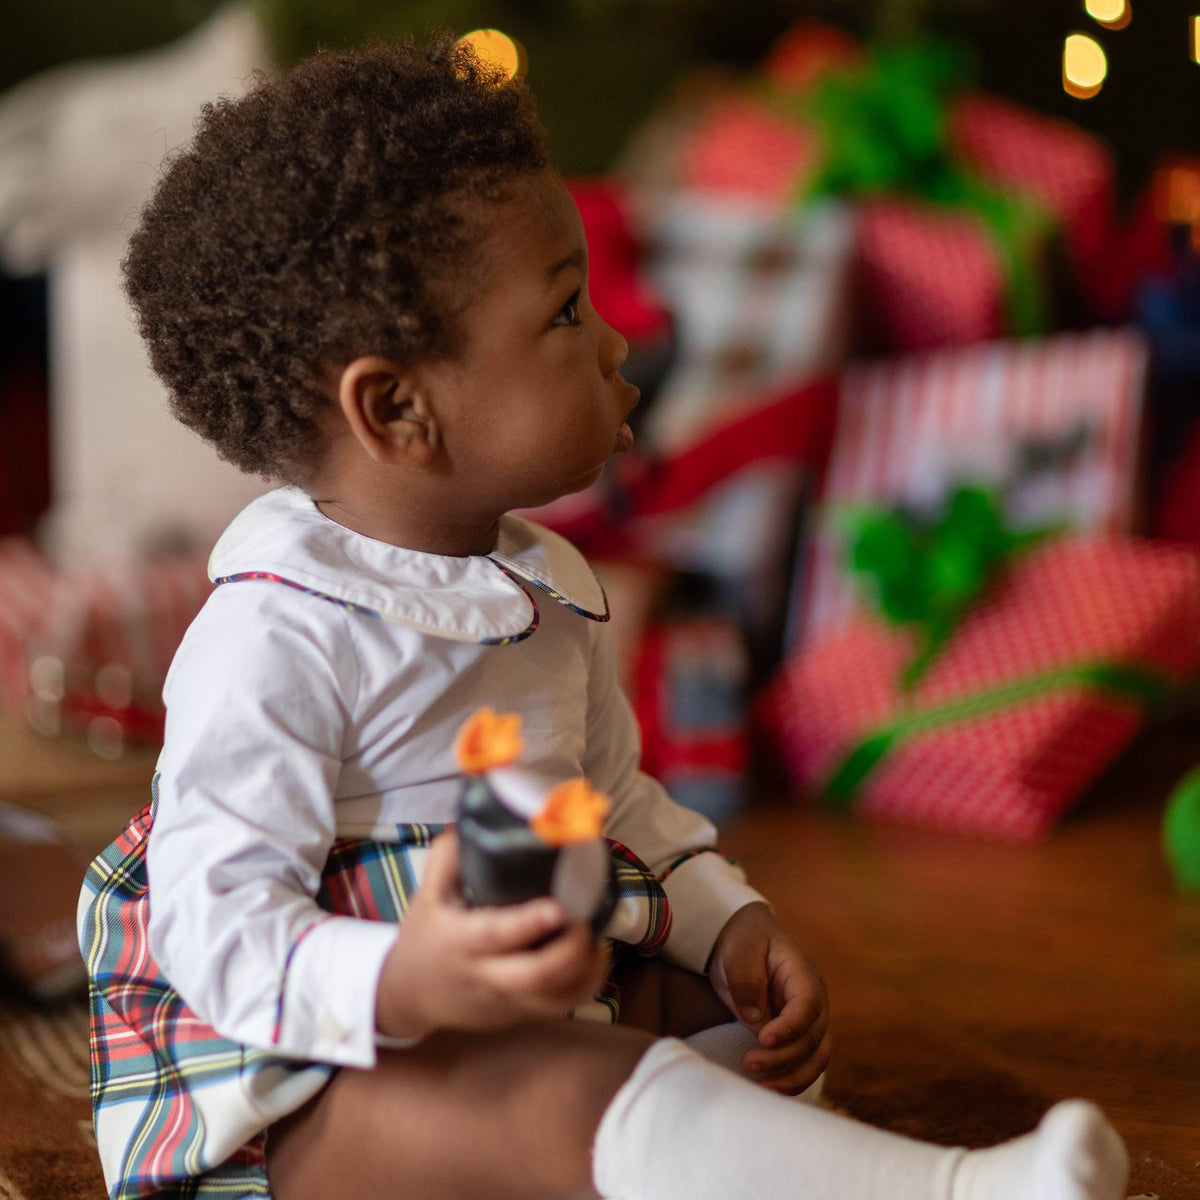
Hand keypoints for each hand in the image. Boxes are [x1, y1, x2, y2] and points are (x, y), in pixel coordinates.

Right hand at [375, 830, 609, 1039]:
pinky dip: (585, 984)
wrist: (406, 996)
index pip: (498, 934)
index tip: (558, 907)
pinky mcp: (518, 1014)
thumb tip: (475, 815)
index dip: (530, 923)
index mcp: (460, 941)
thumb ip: (448, 858)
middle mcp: (485, 975)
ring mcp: (505, 1000)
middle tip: (586, 919)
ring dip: (585, 969)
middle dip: (569, 951)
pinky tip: (594, 956)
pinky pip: (560, 1007)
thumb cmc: (422, 937)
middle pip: (535, 976)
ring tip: (598, 937)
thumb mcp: (425, 895)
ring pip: (555, 998)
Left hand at [708, 902, 829, 1094]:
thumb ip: (746, 979)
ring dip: (792, 1077)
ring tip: (762, 1086)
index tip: (764, 1040)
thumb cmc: (745, 941)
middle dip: (783, 1057)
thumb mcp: (740, 950)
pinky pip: (804, 1064)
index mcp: (803, 975)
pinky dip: (792, 1080)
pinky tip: (769, 1089)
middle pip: (812, 1038)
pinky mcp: (797, 1038)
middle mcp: (814, 1002)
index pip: (808, 1006)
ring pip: (815, 1059)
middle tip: (747, 1063)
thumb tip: (755, 1018)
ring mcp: (809, 1022)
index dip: (791, 1027)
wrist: (747, 940)